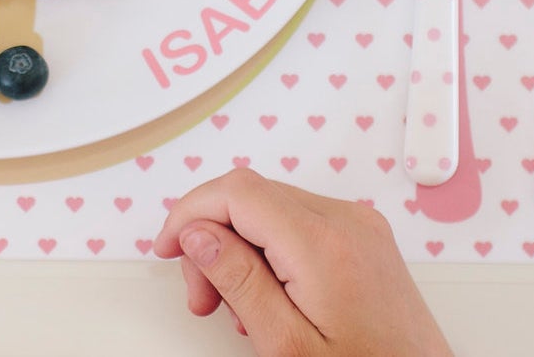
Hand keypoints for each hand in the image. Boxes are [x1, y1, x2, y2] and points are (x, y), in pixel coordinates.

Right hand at [154, 167, 451, 356]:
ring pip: (271, 208)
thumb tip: (197, 232)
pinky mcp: (365, 239)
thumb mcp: (287, 345)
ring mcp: (360, 226)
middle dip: (212, 238)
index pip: (236, 192)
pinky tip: (267, 295)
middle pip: (251, 196)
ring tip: (235, 306)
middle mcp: (346, 220)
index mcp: (324, 243)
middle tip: (203, 296)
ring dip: (239, 246)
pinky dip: (269, 250)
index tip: (168, 248)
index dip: (190, 212)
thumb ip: (239, 281)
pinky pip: (299, 223)